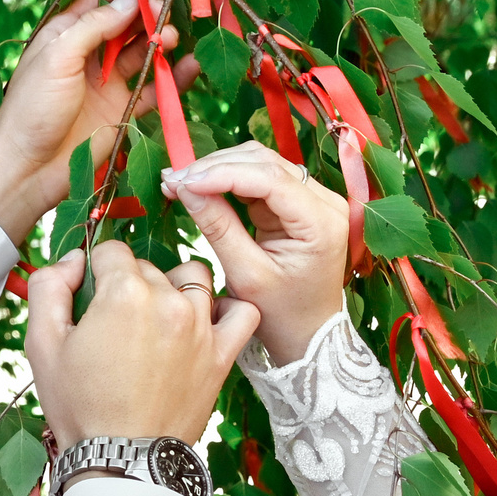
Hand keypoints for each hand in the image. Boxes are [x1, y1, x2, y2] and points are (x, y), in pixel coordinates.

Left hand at [0, 0, 193, 245]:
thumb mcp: (57, 56)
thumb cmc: (32, 108)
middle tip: (163, 12)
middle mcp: (90, 52)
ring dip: (162, 39)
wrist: (29, 168)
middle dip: (148, 12)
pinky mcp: (124, 108)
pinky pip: (155, 88)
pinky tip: (190, 66)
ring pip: (144, 50)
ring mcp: (108, 81)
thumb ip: (94, 26)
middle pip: (127, 21)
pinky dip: (174, 77)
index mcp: (67, 32)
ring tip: (172, 38)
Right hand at [24, 243, 259, 445]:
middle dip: (130, 285)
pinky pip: (241, 311)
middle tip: (116, 325)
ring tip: (157, 320)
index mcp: (124, 293)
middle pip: (149, 266)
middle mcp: (169, 301)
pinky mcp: (221, 354)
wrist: (123, 460)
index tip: (92, 297)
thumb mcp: (42, 344)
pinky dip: (226, 310)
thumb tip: (74, 260)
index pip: (111, 251)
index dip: (96, 271)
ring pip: (194, 277)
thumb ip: (49, 286)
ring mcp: (201, 327)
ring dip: (174, 288)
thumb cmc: (80, 406)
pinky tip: (204, 322)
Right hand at [161, 142, 351, 364]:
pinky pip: (257, 178)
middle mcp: (324, 202)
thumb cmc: (281, 313)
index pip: (271, 179)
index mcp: (321, 223)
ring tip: (179, 183)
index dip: (223, 173)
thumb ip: (218, 228)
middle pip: (265, 163)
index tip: (183, 182)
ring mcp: (312, 198)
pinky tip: (197, 186)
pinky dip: (226, 179)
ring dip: (218, 168)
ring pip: (260, 164)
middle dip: (215, 167)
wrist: (307, 332)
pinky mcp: (296, 201)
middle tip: (172, 180)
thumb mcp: (247, 275)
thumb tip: (185, 188)